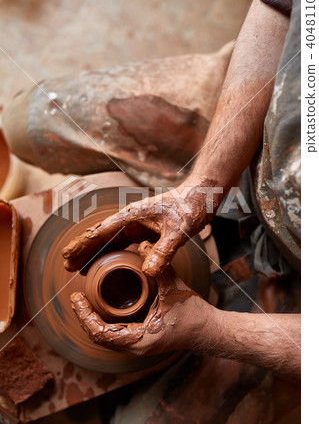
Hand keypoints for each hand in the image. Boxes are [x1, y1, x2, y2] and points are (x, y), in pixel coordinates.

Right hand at [63, 179, 217, 276]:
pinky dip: (114, 253)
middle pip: (101, 236)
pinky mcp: (147, 229)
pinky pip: (125, 243)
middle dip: (84, 250)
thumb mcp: (179, 231)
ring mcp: (139, 224)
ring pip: (111, 241)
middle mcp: (132, 219)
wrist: (203, 195)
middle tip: (67, 266)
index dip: (83, 244)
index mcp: (133, 215)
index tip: (67, 255)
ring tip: (82, 268)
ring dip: (96, 253)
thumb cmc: (191, 207)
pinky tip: (111, 264)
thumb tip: (148, 273)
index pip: (101, 231)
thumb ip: (164, 251)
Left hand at [70, 241, 211, 355]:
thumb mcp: (174, 288)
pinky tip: (104, 305)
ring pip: (106, 337)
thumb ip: (159, 266)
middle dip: (85, 318)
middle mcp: (136, 347)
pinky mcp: (142, 340)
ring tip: (85, 301)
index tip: (77, 299)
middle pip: (99, 338)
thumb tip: (142, 244)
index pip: (102, 334)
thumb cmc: (193, 314)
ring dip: (93, 321)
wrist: (208, 330)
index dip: (85, 317)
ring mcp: (138, 346)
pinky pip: (116, 334)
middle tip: (77, 298)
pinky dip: (105, 322)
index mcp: (140, 339)